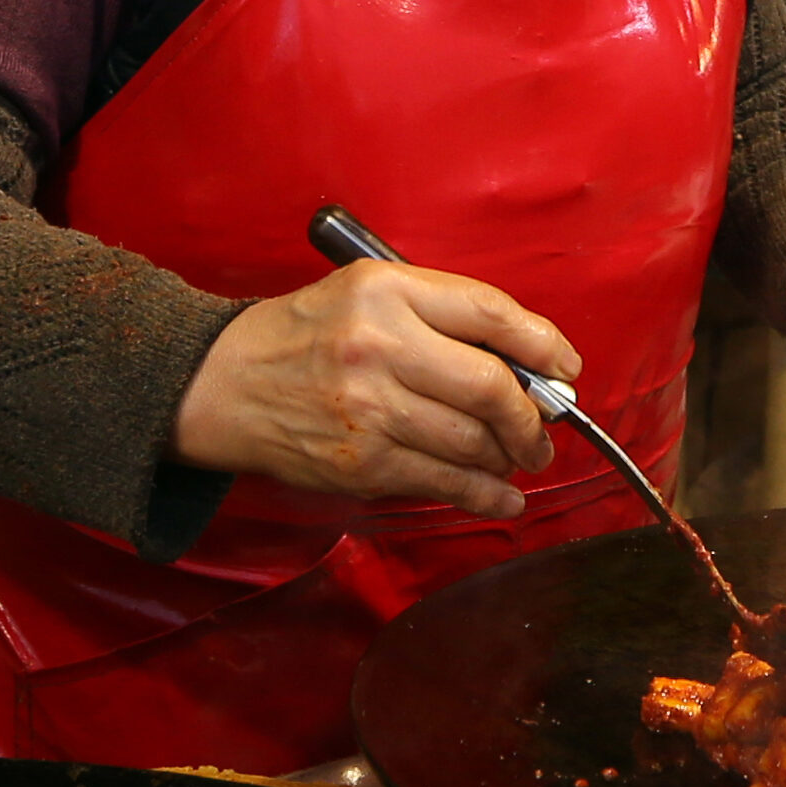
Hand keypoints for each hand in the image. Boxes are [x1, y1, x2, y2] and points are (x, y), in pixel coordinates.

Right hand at [170, 259, 579, 518]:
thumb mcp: (372, 291)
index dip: (544, 344)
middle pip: (491, 386)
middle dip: (534, 414)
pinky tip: (503, 495)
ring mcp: (371, 409)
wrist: (219, 384)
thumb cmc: (308, 334)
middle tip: (545, 426)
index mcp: (388, 291)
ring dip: (512, 454)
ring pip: (473, 440)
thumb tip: (528, 360)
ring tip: (521, 456)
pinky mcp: (361, 462)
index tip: (565, 367)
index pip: (492, 314)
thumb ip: (446, 313)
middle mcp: (381, 347)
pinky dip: (484, 493)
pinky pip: (442, 482)